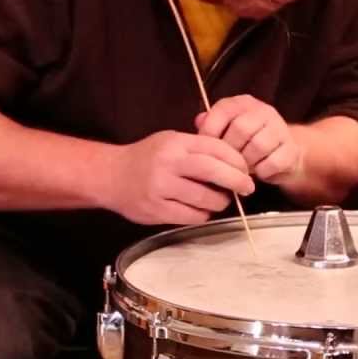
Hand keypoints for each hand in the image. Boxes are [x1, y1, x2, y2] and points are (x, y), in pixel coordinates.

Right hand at [104, 130, 253, 224]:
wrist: (110, 175)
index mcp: (175, 143)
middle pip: (213, 171)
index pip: (215, 148)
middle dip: (237, 180)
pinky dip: (203, 214)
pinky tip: (202, 210)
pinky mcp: (156, 210)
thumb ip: (199, 148)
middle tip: (247, 188)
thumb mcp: (171, 142)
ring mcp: (161, 188)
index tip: (246, 169)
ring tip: (221, 200)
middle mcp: (168, 163)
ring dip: (219, 201)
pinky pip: (191, 216)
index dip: (236, 160)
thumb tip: (235, 162)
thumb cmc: (147, 157)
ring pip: (204, 198)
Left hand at [197, 95, 302, 183]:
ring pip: (258, 145)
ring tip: (244, 169)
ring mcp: (280, 128)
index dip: (211, 133)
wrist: (285, 153)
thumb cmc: (247, 143)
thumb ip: (211, 125)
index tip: (208, 150)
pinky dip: (262, 172)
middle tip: (228, 163)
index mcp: (242, 103)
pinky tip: (260, 172)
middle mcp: (263, 111)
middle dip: (231, 151)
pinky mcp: (292, 149)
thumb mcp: (226, 131)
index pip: (222, 111)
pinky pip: (273, 162)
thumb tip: (199, 121)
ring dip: (247, 163)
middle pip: (241, 128)